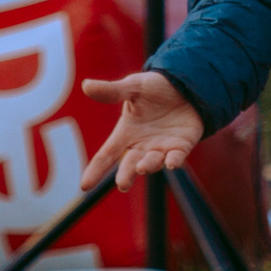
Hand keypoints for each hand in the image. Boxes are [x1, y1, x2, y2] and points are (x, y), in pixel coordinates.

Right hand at [81, 69, 205, 187]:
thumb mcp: (133, 87)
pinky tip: (172, 164)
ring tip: (142, 167)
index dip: (95, 170)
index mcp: (126, 134)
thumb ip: (112, 91)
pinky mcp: (182, 146)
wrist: (186, 84)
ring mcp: (162, 148)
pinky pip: (177, 157)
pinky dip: (174, 161)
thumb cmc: (155, 88)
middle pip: (129, 165)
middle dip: (126, 175)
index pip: (106, 155)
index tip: (84, 186)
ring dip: (148, 166)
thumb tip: (86, 85)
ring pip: (152, 163)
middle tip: (122, 184)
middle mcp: (142, 146)